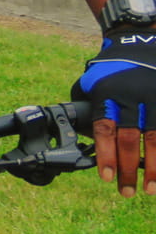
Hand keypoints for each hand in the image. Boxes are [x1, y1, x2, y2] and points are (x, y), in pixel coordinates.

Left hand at [72, 27, 155, 195]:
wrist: (139, 42)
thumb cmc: (112, 68)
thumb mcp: (93, 79)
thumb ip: (89, 104)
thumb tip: (84, 134)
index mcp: (106, 92)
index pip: (104, 129)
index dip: (105, 154)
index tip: (106, 177)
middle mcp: (131, 96)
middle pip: (129, 138)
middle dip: (127, 168)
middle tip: (125, 191)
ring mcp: (153, 98)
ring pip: (154, 139)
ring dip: (152, 168)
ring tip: (148, 189)